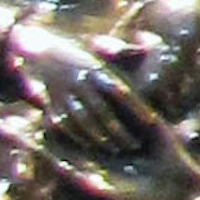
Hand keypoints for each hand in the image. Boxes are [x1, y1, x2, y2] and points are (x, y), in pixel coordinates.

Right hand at [11, 24, 166, 174]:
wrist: (47, 55)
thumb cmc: (85, 58)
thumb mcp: (103, 54)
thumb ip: (124, 55)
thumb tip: (146, 50)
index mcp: (98, 70)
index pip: (121, 91)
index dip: (137, 107)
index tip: (152, 122)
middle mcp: (81, 82)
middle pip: (103, 111)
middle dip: (119, 130)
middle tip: (135, 144)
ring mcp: (65, 94)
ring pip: (84, 121)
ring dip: (100, 137)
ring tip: (116, 148)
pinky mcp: (52, 105)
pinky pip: (66, 125)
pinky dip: (79, 137)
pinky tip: (92, 146)